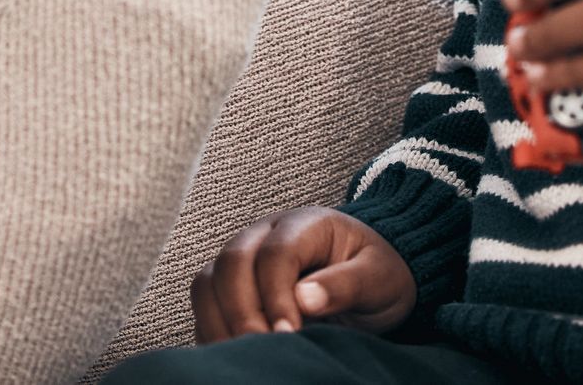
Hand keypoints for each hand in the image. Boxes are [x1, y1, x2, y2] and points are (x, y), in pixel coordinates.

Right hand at [190, 206, 416, 343]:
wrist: (368, 276)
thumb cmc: (375, 273)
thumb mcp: (377, 276)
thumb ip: (345, 284)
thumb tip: (304, 299)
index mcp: (304, 224)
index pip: (275, 253)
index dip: (276, 296)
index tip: (289, 335)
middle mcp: (264, 234)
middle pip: (231, 263)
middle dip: (243, 312)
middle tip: (264, 350)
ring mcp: (243, 258)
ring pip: (208, 282)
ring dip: (220, 323)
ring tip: (247, 358)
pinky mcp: (231, 287)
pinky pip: (205, 307)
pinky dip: (212, 332)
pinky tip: (236, 357)